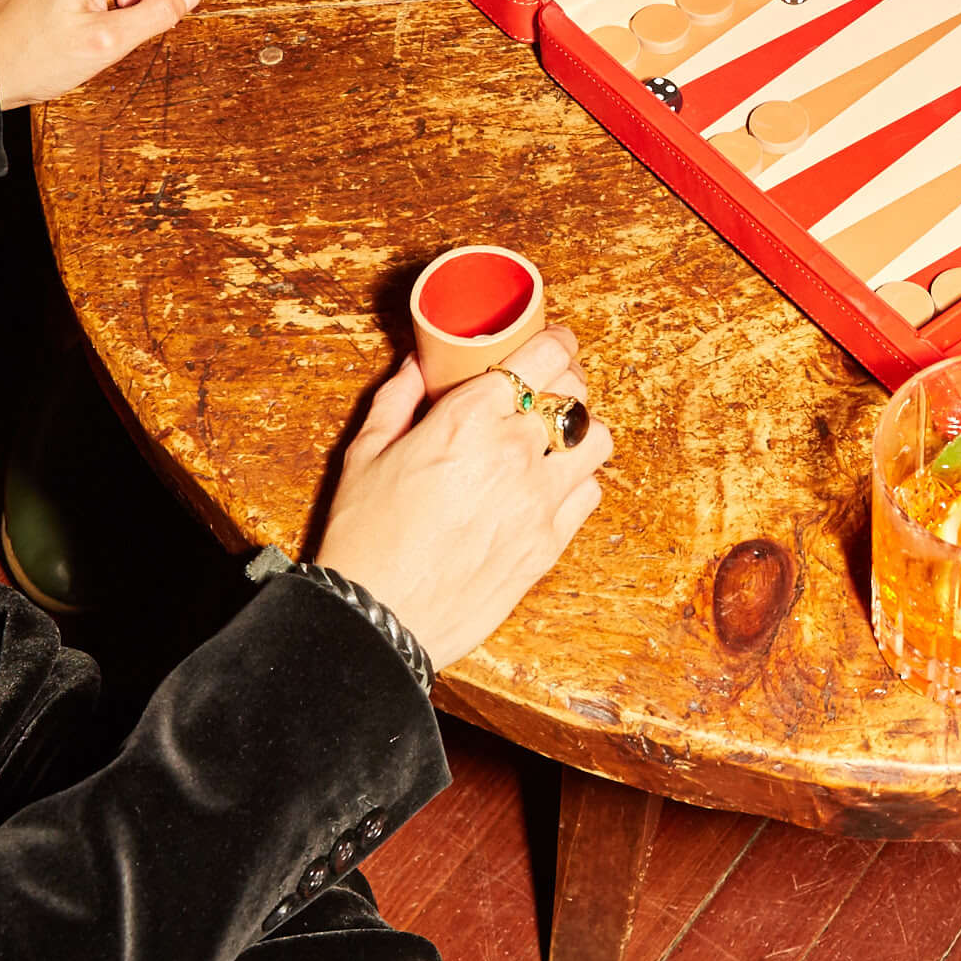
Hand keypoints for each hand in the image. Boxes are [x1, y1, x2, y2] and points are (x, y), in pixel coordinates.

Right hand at [316, 326, 612, 668]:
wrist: (376, 618)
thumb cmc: (363, 535)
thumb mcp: (366, 452)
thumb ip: (398, 398)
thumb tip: (419, 364)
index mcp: (467, 420)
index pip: (541, 357)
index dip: (555, 342)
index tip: (554, 342)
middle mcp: (512, 452)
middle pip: (574, 392)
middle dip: (566, 380)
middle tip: (550, 386)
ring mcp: (538, 500)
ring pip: (596, 439)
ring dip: (580, 431)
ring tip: (555, 438)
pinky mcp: (549, 543)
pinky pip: (589, 493)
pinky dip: (577, 482)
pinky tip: (551, 485)